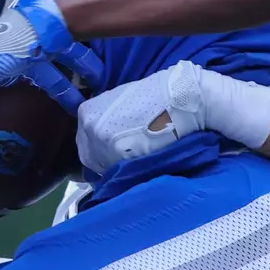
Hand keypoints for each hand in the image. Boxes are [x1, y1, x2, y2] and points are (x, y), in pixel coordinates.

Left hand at [75, 61, 269, 173]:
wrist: (185, 99)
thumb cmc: (158, 96)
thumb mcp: (123, 101)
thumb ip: (108, 120)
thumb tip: (106, 139)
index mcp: (87, 113)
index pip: (84, 141)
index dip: (99, 148)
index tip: (114, 150)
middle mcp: (89, 129)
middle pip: (89, 156)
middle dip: (105, 159)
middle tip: (127, 157)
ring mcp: (102, 146)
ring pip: (103, 167)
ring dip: (117, 167)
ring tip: (137, 160)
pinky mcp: (121, 160)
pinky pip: (119, 173)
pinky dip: (128, 172)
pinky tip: (142, 164)